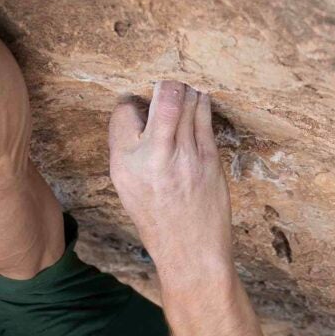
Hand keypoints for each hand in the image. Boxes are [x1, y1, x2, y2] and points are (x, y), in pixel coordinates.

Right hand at [107, 81, 232, 272]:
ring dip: (187, 91)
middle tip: (168, 84)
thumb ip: (128, 151)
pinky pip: (205, 117)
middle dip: (167, 83)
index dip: (132, 103)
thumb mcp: (127, 188)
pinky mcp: (210, 159)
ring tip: (185, 90)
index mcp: (125, 164)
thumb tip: (138, 114)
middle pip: (164, 95)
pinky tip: (200, 100)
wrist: (190, 251)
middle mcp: (154, 156)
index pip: (124, 112)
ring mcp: (186, 156)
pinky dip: (202, 104)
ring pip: (190, 102)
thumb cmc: (158, 221)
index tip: (139, 104)